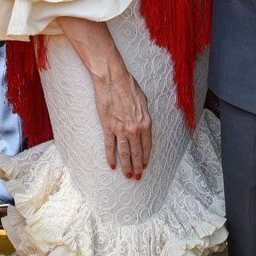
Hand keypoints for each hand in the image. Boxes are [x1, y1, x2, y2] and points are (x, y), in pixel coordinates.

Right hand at [90, 62, 152, 178]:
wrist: (113, 79)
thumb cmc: (128, 86)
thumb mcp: (143, 101)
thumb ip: (144, 115)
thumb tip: (143, 124)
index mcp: (145, 123)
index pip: (147, 146)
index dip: (145, 157)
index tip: (145, 165)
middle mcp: (135, 129)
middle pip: (136, 152)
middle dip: (137, 166)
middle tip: (137, 176)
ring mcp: (121, 129)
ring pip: (124, 152)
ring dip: (126, 166)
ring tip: (128, 175)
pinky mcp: (108, 127)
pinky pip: (110, 146)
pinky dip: (111, 157)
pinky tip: (112, 165)